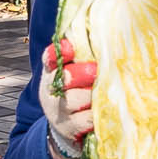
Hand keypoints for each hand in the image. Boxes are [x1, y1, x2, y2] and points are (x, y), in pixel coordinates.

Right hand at [42, 39, 97, 158]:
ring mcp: (59, 111)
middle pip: (65, 78)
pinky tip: (108, 108)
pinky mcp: (71, 128)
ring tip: (107, 90)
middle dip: (83, 73)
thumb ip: (81, 56)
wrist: (66, 129)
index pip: (49, 59)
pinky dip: (97, 113)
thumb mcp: (71, 74)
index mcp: (51, 72)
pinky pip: (87, 118)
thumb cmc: (75, 92)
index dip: (58, 53)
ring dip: (92, 93)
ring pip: (77, 99)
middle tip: (97, 71)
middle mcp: (50, 91)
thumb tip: (102, 29)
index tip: (69, 48)